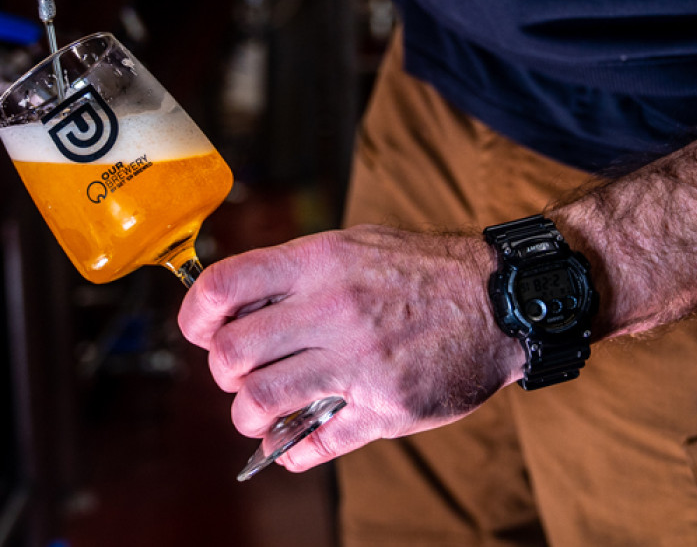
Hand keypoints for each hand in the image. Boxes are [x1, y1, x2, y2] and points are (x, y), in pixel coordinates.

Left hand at [177, 224, 524, 473]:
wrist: (501, 299)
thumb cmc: (423, 270)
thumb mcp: (355, 245)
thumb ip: (295, 271)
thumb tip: (233, 302)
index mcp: (322, 263)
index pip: (224, 287)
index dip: (195, 315)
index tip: (200, 329)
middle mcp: (335, 310)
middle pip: (231, 353)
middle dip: (224, 371)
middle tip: (240, 373)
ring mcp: (360, 362)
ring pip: (261, 403)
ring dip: (249, 415)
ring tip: (264, 411)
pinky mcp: (385, 407)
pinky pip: (314, 444)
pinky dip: (293, 451)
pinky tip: (298, 440)